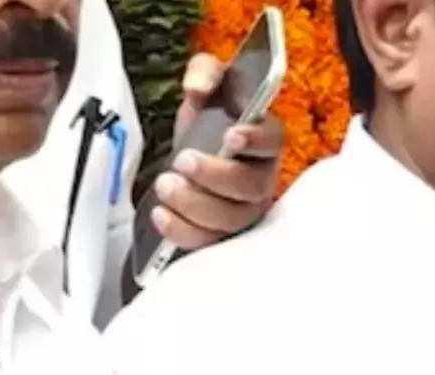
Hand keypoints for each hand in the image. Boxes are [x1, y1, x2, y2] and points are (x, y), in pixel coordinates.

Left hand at [151, 52, 283, 249]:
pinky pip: (208, 242)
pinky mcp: (222, 236)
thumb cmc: (205, 125)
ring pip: (230, 219)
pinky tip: (162, 213)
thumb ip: (205, 72)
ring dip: (195, 204)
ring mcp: (244, 213)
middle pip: (251, 187)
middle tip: (182, 160)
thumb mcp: (204, 87)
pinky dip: (182, 231)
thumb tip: (198, 86)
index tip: (231, 136)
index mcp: (263, 142)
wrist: (187, 163)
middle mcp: (261, 180)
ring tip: (165, 185)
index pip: (273, 141)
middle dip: (216, 176)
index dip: (256, 140)